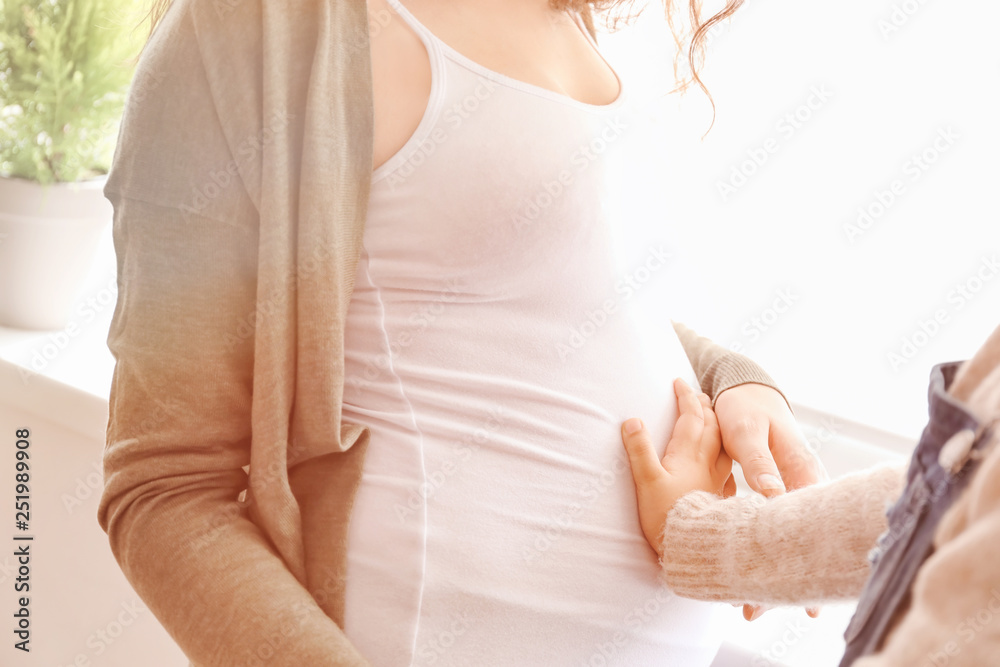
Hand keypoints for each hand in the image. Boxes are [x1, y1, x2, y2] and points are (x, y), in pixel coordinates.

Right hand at [621, 378, 733, 558]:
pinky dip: (724, 458)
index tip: (679, 382)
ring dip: (718, 427)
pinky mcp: (719, 497)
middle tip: (697, 394)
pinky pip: (726, 470)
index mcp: (688, 455)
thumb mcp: (646, 480)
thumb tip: (632, 421)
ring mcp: (716, 480)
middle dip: (704, 406)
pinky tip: (723, 464)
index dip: (686, 397)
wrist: (691, 548)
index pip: (691, 417)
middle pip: (711, 426)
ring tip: (713, 420)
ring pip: (722, 445)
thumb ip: (639, 450)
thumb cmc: (665, 515)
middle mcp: (706, 463)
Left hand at [713, 382, 827, 620]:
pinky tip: (758, 573)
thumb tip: (772, 495)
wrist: (746, 390)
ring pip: (793, 536)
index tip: (803, 589)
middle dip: (796, 575)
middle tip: (789, 613)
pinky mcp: (779, 491)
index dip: (807, 554)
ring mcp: (793, 488)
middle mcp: (803, 482)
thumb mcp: (745, 430)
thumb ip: (757, 461)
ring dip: (781, 567)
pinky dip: (770, 549)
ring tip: (760, 605)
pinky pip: (779, 526)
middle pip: (805, 536)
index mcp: (800, 468)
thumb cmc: (745, 408)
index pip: (809, 518)